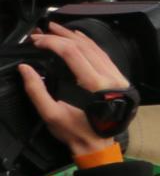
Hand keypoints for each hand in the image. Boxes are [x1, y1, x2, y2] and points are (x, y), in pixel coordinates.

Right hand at [15, 24, 129, 159]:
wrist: (98, 145)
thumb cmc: (75, 132)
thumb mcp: (50, 114)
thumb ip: (36, 90)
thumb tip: (25, 68)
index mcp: (95, 85)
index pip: (73, 53)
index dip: (53, 43)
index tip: (37, 41)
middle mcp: (111, 78)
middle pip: (85, 46)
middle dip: (62, 35)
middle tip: (44, 30)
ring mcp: (118, 78)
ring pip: (96, 48)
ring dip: (76, 37)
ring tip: (58, 29)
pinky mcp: (119, 79)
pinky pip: (104, 55)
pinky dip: (90, 44)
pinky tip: (79, 39)